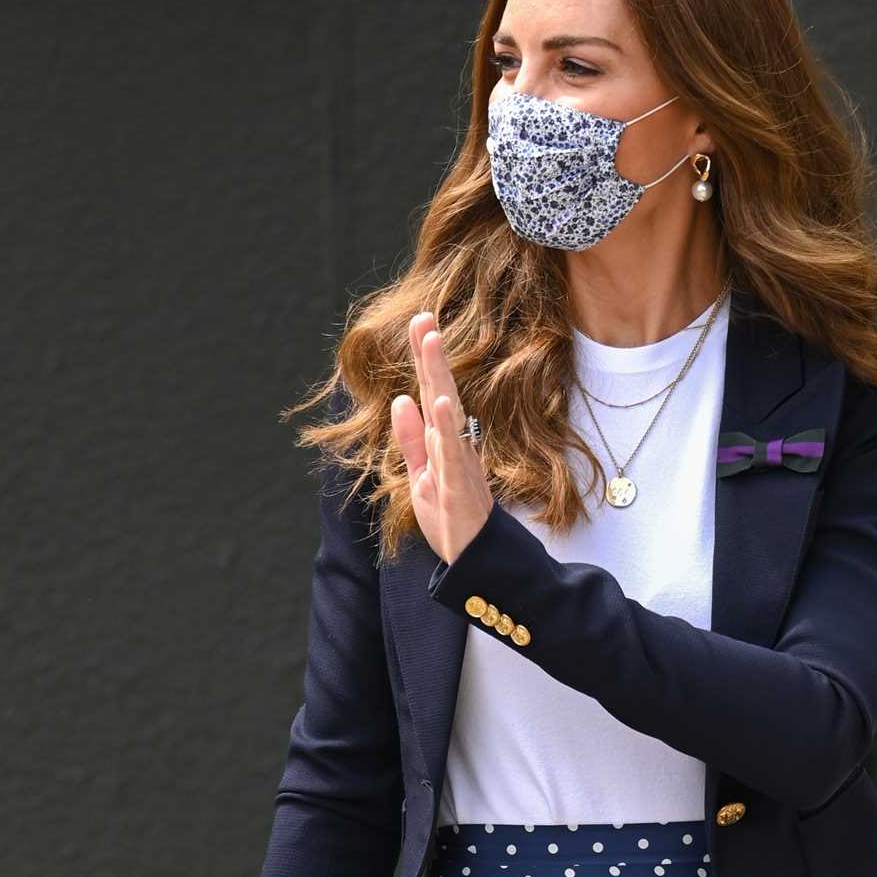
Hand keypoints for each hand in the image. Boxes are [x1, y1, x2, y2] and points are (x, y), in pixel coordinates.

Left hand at [390, 311, 494, 565]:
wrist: (475, 560)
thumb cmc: (452, 519)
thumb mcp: (421, 475)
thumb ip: (410, 440)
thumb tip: (401, 400)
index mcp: (441, 441)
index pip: (431, 392)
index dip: (424, 359)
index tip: (419, 322)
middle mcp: (453, 444)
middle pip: (440, 391)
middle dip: (430, 355)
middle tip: (423, 316)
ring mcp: (459, 462)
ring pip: (447, 412)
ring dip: (438, 375)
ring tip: (429, 342)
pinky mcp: (460, 485)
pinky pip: (453, 452)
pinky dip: (447, 427)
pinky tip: (440, 402)